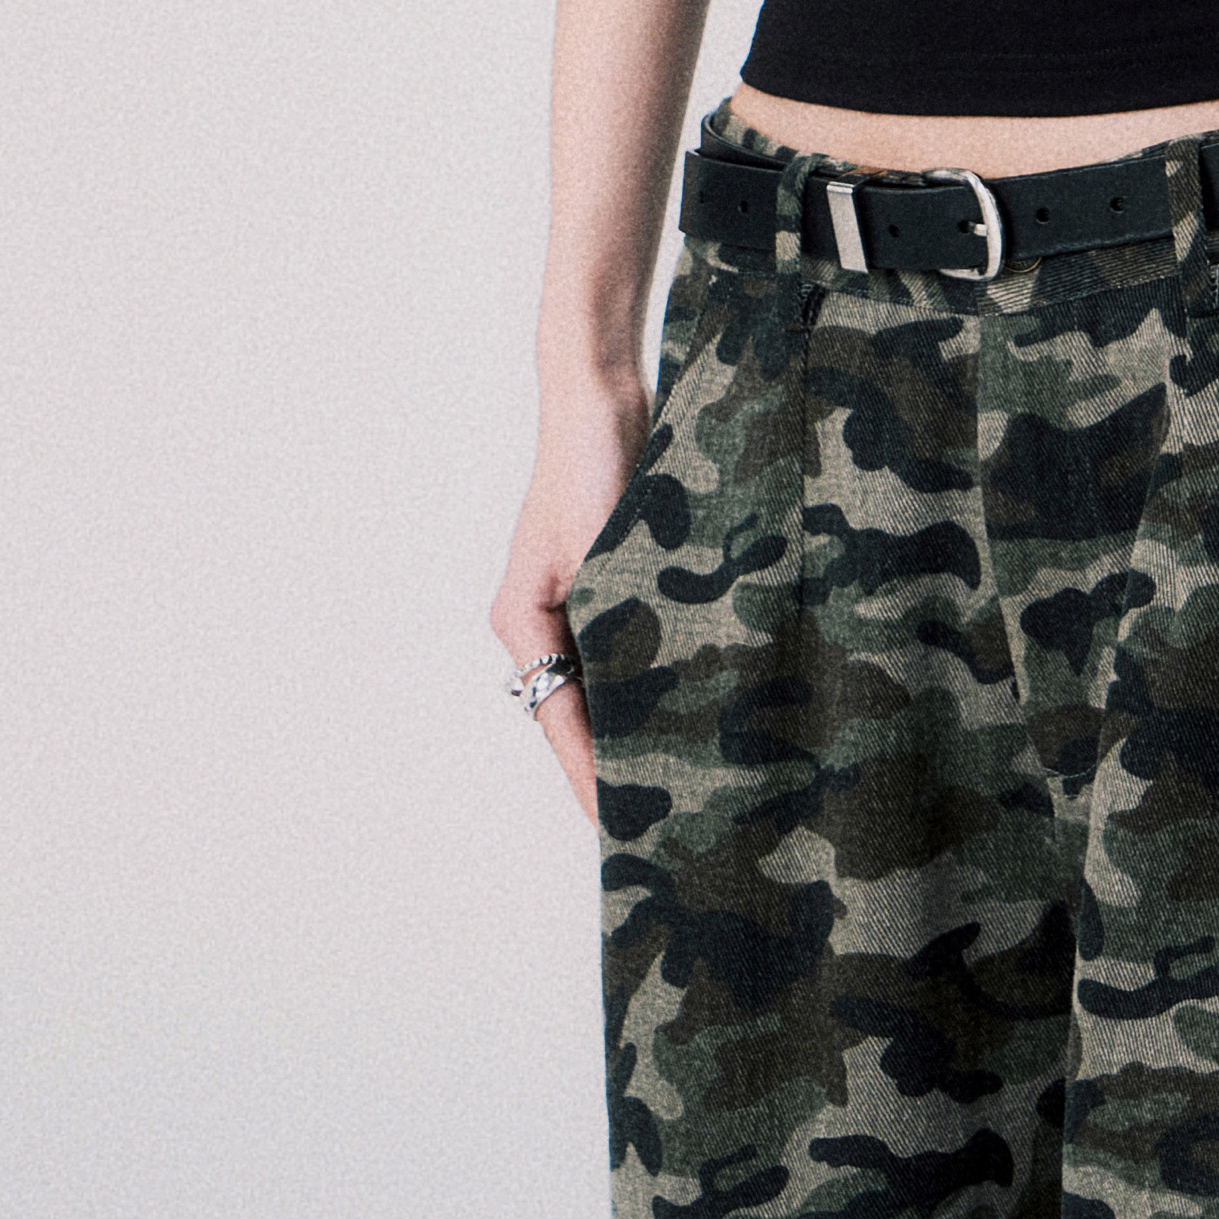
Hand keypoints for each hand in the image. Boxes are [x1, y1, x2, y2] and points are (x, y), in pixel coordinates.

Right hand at [491, 377, 645, 829]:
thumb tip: (643, 705)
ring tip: (689, 780)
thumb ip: (614, 626)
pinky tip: (696, 705)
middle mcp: (543, 621)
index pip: (560, 721)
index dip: (592, 777)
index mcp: (522, 622)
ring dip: (642, 723)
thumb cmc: (589, 461)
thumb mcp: (598, 552)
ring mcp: (578, 601)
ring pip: (608, 685)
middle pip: (580, 713)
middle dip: (618, 764)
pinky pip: (634, 649)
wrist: (602, 389)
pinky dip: (657, 680)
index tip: (622, 829)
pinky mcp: (615, 579)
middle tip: (667, 821)